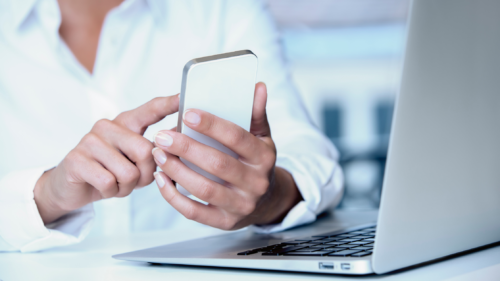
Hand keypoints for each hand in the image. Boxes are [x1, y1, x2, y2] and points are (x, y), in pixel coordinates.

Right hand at [34, 95, 179, 223]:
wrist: (73, 187)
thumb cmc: (112, 172)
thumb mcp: (137, 161)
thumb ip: (154, 152)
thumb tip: (174, 147)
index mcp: (127, 122)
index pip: (151, 109)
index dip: (169, 104)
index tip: (185, 96)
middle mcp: (108, 125)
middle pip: (146, 151)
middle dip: (146, 174)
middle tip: (133, 178)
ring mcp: (89, 140)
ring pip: (129, 172)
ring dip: (126, 186)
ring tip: (116, 182)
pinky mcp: (76, 159)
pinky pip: (109, 182)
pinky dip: (110, 192)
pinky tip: (102, 186)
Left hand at [152, 83, 301, 229]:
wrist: (266, 201)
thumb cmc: (256, 162)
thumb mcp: (262, 137)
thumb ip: (255, 114)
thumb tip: (258, 87)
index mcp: (264, 157)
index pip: (237, 138)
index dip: (212, 125)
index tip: (187, 114)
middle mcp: (256, 183)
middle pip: (218, 165)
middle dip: (187, 149)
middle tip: (162, 136)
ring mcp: (241, 205)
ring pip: (204, 189)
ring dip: (177, 171)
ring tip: (158, 155)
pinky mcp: (225, 222)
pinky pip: (195, 212)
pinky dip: (174, 197)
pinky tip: (161, 179)